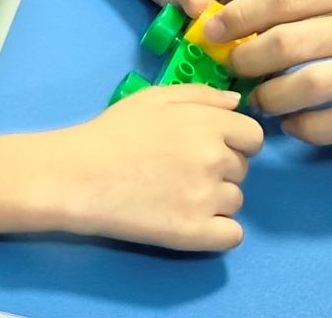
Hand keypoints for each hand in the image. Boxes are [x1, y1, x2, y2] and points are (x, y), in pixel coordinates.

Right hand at [49, 85, 263, 250]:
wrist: (78, 175)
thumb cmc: (112, 132)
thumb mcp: (154, 98)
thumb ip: (201, 95)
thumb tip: (237, 103)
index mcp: (208, 124)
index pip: (253, 136)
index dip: (234, 140)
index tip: (209, 146)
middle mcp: (214, 159)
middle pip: (242, 169)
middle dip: (219, 168)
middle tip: (180, 169)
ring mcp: (206, 199)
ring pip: (235, 201)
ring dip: (215, 199)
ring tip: (176, 193)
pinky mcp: (194, 233)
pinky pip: (232, 235)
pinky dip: (218, 231)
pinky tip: (191, 220)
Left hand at [207, 0, 331, 144]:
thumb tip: (258, 0)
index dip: (243, 15)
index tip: (214, 28)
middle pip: (294, 43)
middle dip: (249, 58)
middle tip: (230, 67)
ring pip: (314, 87)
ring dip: (273, 98)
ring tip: (258, 101)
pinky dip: (309, 127)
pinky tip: (295, 126)